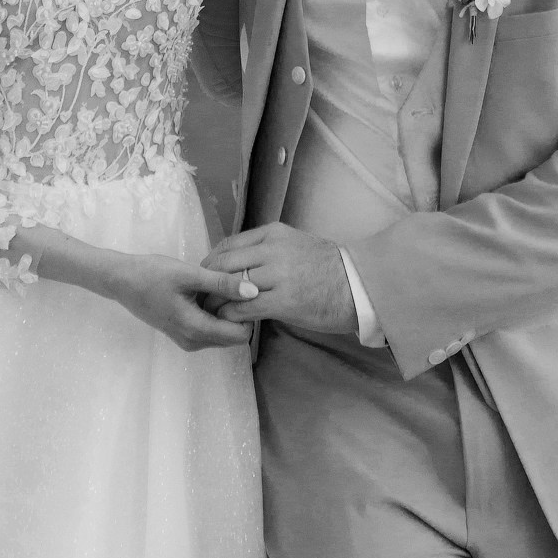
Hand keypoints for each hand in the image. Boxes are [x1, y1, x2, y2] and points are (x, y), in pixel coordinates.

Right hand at [113, 254, 259, 353]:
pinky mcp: (183, 334)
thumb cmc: (153, 274)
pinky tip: (208, 293)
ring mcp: (188, 340)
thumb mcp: (189, 275)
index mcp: (196, 330)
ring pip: (223, 333)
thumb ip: (222, 284)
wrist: (122, 281)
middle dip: (240, 314)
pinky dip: (215, 314)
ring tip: (220, 287)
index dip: (248, 313)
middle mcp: (194, 342)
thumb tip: (254, 291)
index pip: (240, 335)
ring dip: (227, 313)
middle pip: (234, 336)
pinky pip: (211, 330)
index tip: (245, 291)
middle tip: (233, 286)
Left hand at [202, 225, 357, 335]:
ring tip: (209, 312)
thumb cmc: (328, 268)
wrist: (359, 286)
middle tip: (199, 297)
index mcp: (273, 234)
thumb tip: (238, 261)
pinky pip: (244, 308)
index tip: (204, 277)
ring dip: (214, 302)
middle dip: (206, 282)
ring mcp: (278, 276)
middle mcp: (273, 250)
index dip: (210, 263)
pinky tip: (227, 322)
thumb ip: (267, 249)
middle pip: (223, 264)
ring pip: (230, 287)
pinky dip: (230, 316)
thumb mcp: (295, 244)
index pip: (228, 245)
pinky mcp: (284, 302)